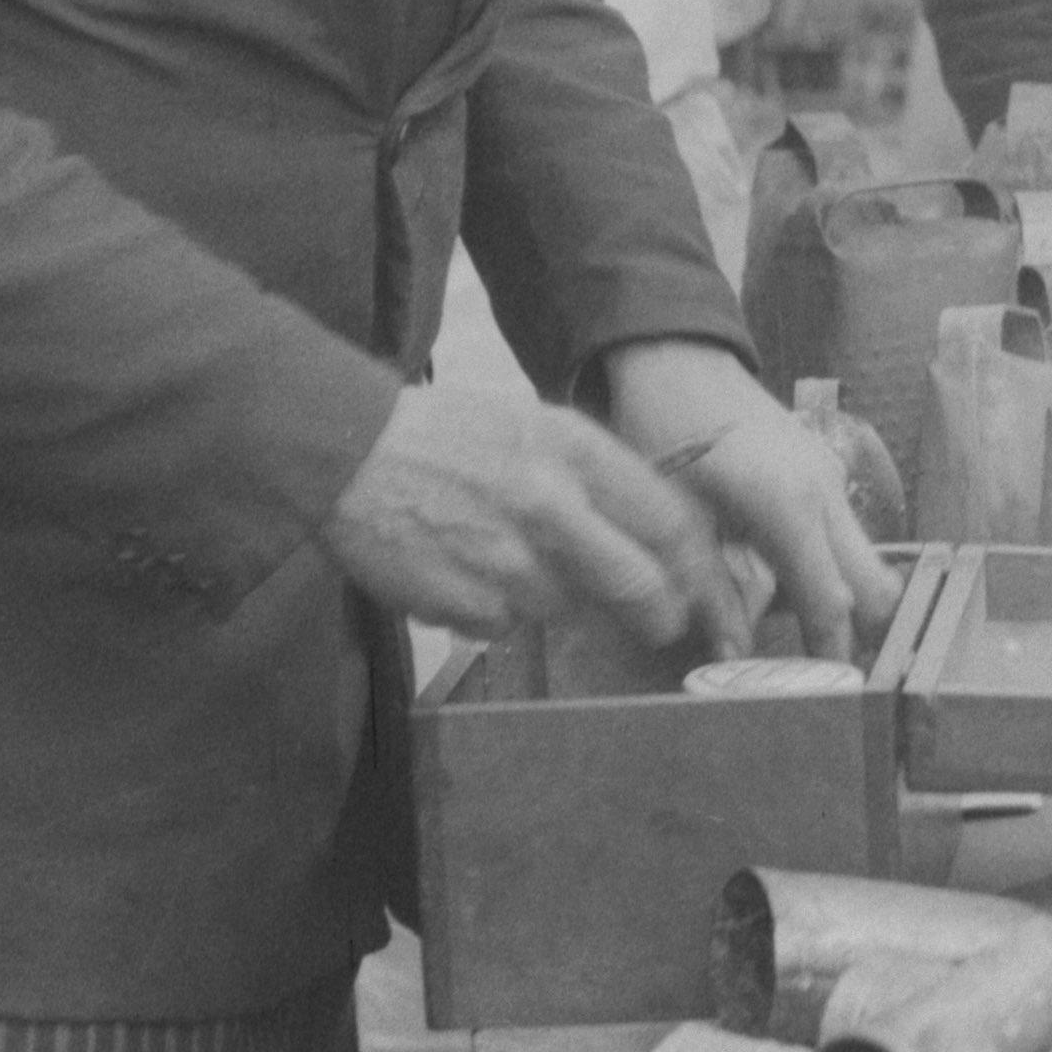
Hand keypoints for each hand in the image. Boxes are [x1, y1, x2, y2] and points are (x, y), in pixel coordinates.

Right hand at [321, 384, 740, 651]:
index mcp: (575, 452)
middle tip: (661, 624)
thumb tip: (645, 530)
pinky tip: (464, 576)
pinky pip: (501, 626)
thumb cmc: (446, 432)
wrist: (349, 450)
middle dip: (657, 614)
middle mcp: (552, 507)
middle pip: (635, 583)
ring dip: (553, 602)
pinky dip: (494, 614)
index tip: (703, 586)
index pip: (668, 520)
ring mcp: (508, 561)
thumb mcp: (533, 424)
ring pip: (563, 608)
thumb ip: (592, 475)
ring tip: (510, 565)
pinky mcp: (465, 603)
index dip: (696, 565)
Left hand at [598, 337, 895, 657]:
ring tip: (802, 639)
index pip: (833, 601)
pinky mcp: (824, 471)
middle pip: (876, 584)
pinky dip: (832, 568)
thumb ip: (710, 588)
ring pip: (864, 560)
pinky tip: (788, 584)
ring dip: (844, 600)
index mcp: (791, 508)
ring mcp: (831, 479)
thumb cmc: (667, 433)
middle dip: (859, 633)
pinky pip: (844, 534)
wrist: (679, 360)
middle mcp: (826, 494)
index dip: (830, 653)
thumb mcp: (677, 516)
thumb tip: (732, 653)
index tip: (823, 694)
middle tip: (820, 673)